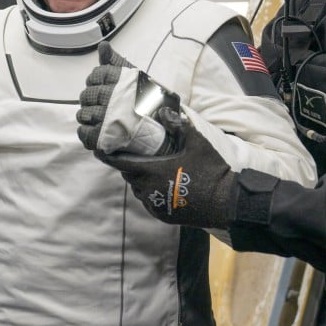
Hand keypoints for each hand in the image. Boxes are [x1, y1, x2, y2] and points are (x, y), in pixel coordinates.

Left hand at [77, 42, 179, 155]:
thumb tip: (103, 46)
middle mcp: (117, 99)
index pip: (98, 75)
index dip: (95, 80)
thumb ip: (115, 62)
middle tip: (100, 103)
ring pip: (84, 113)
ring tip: (99, 116)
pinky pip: (84, 132)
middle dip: (90, 98)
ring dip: (87, 114)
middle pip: (87, 95)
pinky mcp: (105, 138)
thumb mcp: (134, 79)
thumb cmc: (146, 103)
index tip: (100, 85)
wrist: (163, 132)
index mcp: (125, 82)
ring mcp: (110, 120)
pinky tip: (95, 129)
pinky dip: (85, 131)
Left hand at [96, 108, 238, 228]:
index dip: (108, 156)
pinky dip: (151, 193)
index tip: (98, 149)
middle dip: (129, 166)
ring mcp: (156, 205)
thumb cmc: (211, 170)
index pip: (120, 163)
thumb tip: (163, 110)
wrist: (226, 203)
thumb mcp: (196, 143)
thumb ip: (178, 125)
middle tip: (134, 155)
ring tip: (151, 169)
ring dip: (140, 180)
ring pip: (139, 190)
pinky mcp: (163, 215)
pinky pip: (150, 202)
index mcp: (152, 171)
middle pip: (129, 176)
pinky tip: (163, 185)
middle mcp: (149, 190)